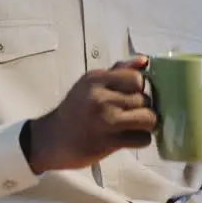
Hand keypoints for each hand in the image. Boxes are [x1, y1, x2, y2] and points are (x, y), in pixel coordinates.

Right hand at [25, 56, 155, 172]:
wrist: (52, 139)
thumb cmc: (75, 109)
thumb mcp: (91, 84)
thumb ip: (118, 70)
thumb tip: (145, 60)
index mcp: (97, 79)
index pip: (137, 78)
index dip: (140, 88)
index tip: (132, 94)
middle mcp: (101, 97)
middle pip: (145, 99)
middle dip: (143, 107)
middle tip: (131, 113)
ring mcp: (106, 120)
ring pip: (149, 118)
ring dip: (146, 124)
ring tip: (134, 125)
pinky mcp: (109, 142)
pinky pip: (143, 139)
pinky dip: (140, 139)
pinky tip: (129, 138)